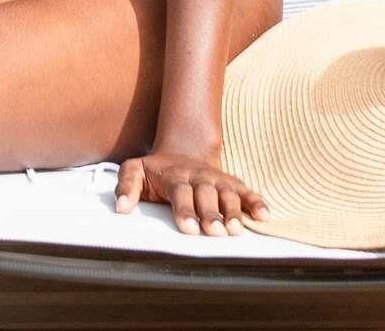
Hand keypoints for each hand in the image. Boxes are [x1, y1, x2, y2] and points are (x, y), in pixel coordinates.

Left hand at [113, 146, 265, 237]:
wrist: (182, 150)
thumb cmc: (156, 169)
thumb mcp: (135, 170)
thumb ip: (126, 186)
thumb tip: (120, 207)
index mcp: (175, 176)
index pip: (180, 192)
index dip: (185, 210)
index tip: (188, 228)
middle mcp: (198, 177)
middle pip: (207, 195)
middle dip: (211, 214)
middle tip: (215, 233)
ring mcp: (216, 179)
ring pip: (227, 194)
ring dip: (234, 211)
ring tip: (236, 231)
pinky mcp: (230, 183)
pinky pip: (245, 191)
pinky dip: (256, 202)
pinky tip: (264, 216)